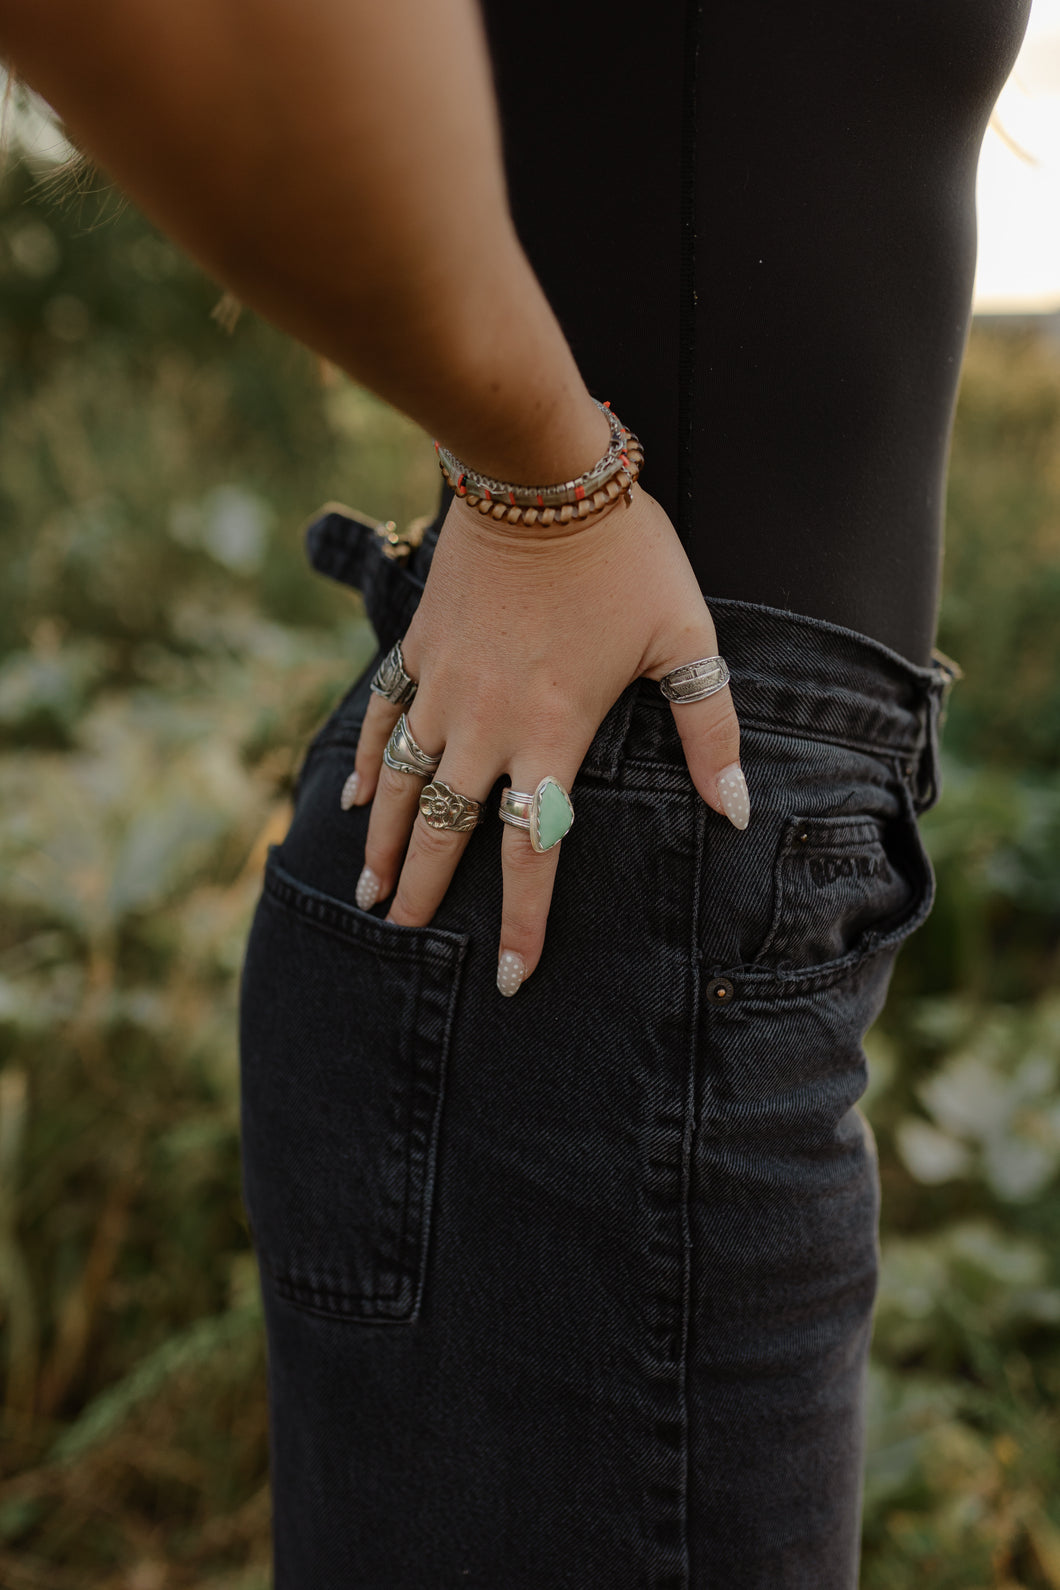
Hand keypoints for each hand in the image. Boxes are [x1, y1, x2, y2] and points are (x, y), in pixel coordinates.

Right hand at [341, 485, 747, 994]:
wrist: (541, 472)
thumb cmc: (626, 556)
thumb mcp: (687, 638)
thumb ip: (711, 730)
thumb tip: (737, 812)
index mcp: (553, 731)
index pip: (535, 849)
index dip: (522, 921)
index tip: (511, 978)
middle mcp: (487, 722)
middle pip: (446, 829)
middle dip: (423, 893)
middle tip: (404, 939)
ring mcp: (443, 685)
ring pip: (402, 785)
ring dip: (382, 844)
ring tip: (369, 895)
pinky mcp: (419, 648)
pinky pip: (382, 718)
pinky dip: (367, 763)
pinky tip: (352, 800)